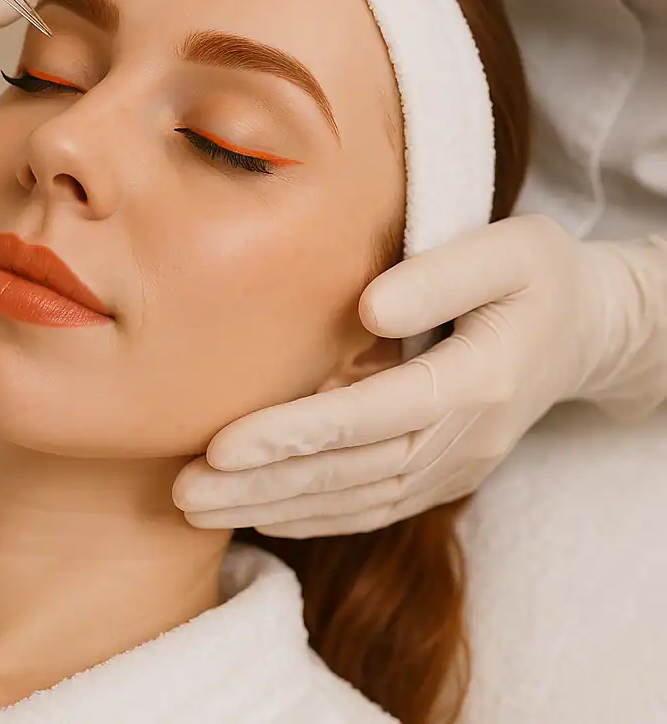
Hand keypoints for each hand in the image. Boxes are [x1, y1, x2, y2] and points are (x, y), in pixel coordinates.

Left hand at [174, 216, 666, 537]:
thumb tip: (368, 309)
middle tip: (184, 492)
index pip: (375, 415)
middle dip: (265, 485)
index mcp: (481, 378)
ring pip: (356, 501)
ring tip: (199, 507)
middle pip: (353, 472)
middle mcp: (468, 437)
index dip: (298, 434)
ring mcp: (456, 466)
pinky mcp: (443, 475)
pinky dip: (314, 516)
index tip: (223, 444)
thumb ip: (441, 276)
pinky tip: (260, 514)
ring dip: (276, 508)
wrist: (585, 329)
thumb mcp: (508, 251)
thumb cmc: (536, 275)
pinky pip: (373, 507)